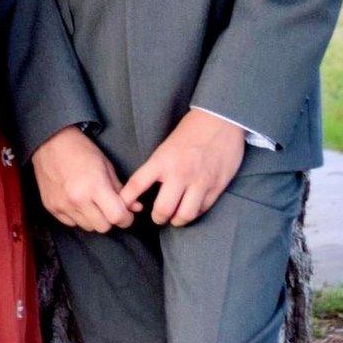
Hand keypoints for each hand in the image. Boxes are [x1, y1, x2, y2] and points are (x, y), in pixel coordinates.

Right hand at [32, 126, 135, 232]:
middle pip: (103, 227)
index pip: (117, 217)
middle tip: (107, 206)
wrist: (49, 141)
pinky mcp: (51, 207)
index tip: (126, 214)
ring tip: (90, 202)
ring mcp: (62, 204)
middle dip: (109, 219)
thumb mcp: (106, 165)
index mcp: (94, 186)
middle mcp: (77, 199)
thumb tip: (136, 208)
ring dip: (93, 218)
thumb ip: (120, 189)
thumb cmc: (80, 150)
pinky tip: (76, 202)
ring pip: (87, 227)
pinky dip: (77, 216)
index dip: (126, 218)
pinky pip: (71, 223)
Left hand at [120, 109, 246, 226]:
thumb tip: (146, 187)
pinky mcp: (216, 188)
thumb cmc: (190, 131)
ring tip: (174, 218)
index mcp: (162, 161)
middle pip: (163, 209)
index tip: (123, 207)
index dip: (127, 199)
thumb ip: (157, 167)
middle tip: (156, 217)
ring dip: (177, 220)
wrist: (219, 121)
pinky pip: (202, 210)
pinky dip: (194, 214)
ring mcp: (199, 183)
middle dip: (157, 218)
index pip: (137, 184)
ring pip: (184, 216)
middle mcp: (179, 174)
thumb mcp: (166, 146)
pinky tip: (190, 210)